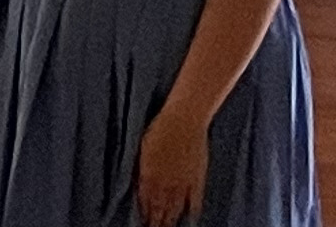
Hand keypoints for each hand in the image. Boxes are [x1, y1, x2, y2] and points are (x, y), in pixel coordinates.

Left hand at [135, 100, 208, 226]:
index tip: (141, 223)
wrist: (184, 119)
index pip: (145, 202)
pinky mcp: (197, 179)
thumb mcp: (144, 148)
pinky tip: (189, 220)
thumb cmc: (161, 127)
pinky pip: (194, 201)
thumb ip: (142, 170)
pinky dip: (191, 211)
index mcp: (149, 174)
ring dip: (170, 220)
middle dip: (155, 221)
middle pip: (159, 209)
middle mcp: (165, 182)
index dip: (143, 215)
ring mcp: (182, 182)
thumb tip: (139, 185)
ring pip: (175, 208)